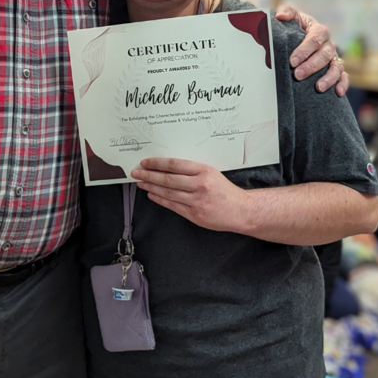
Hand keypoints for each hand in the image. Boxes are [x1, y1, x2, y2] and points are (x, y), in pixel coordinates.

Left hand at [131, 158, 247, 231]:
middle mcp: (200, 185)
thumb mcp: (211, 172)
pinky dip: (160, 200)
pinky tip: (151, 195)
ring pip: (168, 193)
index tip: (145, 162)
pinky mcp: (195, 215)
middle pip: (168, 179)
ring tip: (141, 183)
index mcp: (204, 170)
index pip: (174, 165)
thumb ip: (191, 170)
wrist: (241, 210)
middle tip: (136, 172)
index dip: (157, 163)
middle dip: (149, 175)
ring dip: (151, 187)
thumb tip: (166, 166)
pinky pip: (173, 206)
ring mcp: (197, 201)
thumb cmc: (224, 190)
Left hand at [275, 3, 347, 95]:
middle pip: (324, 55)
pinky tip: (337, 93)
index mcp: (318, 30)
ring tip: (318, 87)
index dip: (304, 50)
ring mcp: (334, 57)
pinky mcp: (336, 68)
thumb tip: (281, 16)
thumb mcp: (291, 17)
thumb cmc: (295, 26)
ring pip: (336, 67)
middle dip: (311, 66)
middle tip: (297, 75)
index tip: (292, 61)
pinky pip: (344, 76)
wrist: (300, 35)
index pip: (314, 39)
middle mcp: (328, 44)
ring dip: (328, 77)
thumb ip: (287, 12)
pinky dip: (343, 84)